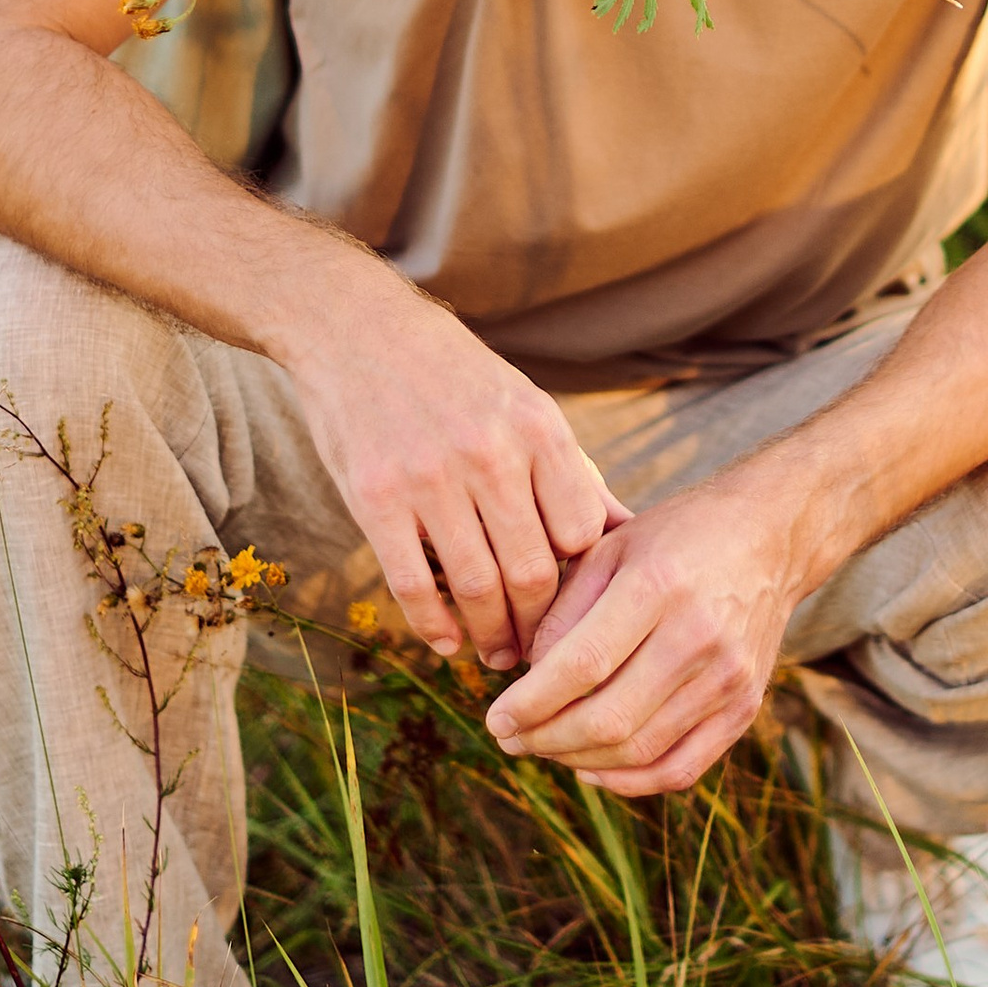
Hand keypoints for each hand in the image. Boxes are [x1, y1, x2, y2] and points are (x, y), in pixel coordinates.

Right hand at [280, 265, 624, 670]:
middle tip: (540, 654)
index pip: (581, 533)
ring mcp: (429, 476)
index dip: (583, 582)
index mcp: (539, 428)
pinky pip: (412, 584)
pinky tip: (447, 643)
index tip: (578, 609)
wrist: (358, 330)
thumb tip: (629, 532)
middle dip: (541, 626)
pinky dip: (434, 626)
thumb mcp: (527, 405)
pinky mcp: (375, 497)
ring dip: (492, 636)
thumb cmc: (456, 376)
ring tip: (498, 656)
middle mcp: (489, 452)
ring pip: (477, 586)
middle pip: (533, 570)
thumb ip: (572, 472)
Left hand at [482, 483, 801, 793]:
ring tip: (544, 747)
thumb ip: (564, 609)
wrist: (770, 535)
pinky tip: (592, 768)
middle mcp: (699, 635)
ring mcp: (728, 677)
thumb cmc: (676, 536)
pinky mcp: (745, 706)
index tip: (495, 718)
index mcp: (658, 585)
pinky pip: (680, 769)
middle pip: (609, 718)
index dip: (530, 703)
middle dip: (545, 740)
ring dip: (578, 761)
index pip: (581, 665)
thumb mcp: (611, 546)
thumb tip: (527, 679)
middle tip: (510, 738)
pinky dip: (629, 781)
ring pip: (639, 751)